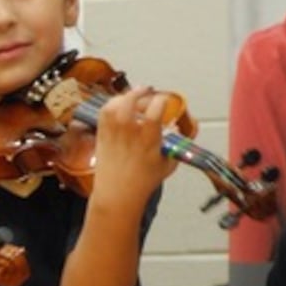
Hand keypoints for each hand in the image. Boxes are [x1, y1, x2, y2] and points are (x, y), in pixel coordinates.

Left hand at [92, 85, 173, 205]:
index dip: (161, 101)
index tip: (164, 102)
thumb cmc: (143, 182)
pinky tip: (120, 104)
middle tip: (149, 91)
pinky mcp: (102, 136)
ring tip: (135, 95)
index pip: (155, 111)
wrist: (117, 194)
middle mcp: (129, 133)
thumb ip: (178, 145)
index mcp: (149, 140)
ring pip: (115, 105)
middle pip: (131, 103)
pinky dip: (112, 103)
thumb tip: (183, 129)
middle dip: (141, 92)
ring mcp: (113, 133)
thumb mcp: (168, 164)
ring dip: (126, 96)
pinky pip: (104, 112)